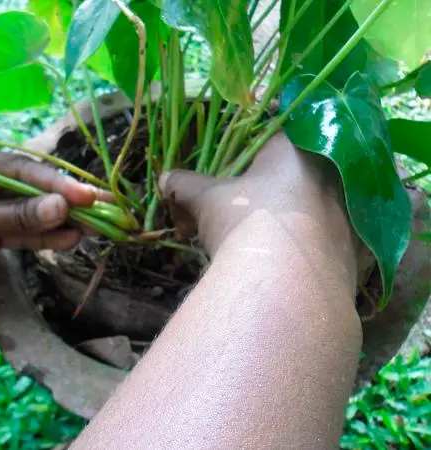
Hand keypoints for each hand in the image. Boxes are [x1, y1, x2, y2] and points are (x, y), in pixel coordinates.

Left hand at [0, 143, 101, 305]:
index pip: (19, 169)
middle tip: (103, 209)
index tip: (86, 196)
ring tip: (93, 228)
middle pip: (30, 190)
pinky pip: (21, 236)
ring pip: (30, 215)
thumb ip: (12, 216)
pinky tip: (68, 240)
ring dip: (60, 222)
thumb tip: (62, 208)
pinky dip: (43, 239)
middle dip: (65, 201)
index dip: (54, 183)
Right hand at [160, 132, 354, 257]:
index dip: (249, 151)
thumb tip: (165, 178)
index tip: (231, 170)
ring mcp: (347, 214)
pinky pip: (324, 240)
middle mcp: (331, 176)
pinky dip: (303, 248)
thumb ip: (185, 185)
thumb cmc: (245, 224)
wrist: (286, 286)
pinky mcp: (354, 251)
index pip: (274, 134)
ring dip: (285, 219)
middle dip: (264, 190)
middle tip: (236, 210)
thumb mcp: (206, 201)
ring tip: (254, 241)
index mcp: (297, 150)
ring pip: (311, 208)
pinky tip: (281, 265)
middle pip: (293, 173)